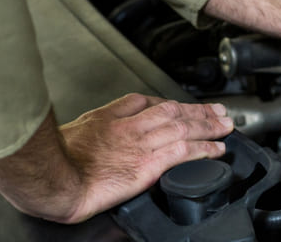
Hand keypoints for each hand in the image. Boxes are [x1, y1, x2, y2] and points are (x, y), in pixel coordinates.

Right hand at [0, 94, 234, 223]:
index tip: (183, 107)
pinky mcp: (147, 164)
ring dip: (208, 125)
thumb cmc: (57, 160)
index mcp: (111, 117)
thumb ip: (96, 126)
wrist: (53, 178)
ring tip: (226, 126)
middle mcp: (131, 126)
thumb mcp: (75, 132)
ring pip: (183, 127)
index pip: (148, 102)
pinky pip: (183, 152)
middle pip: (174, 111)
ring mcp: (141, 144)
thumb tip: (103, 128)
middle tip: (220, 110)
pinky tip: (217, 149)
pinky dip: (203, 148)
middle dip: (199, 110)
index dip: (171, 104)